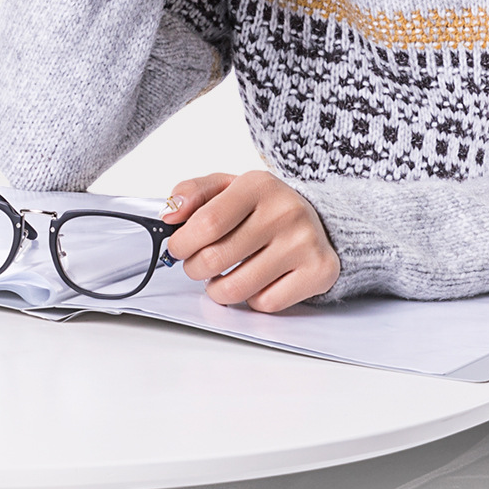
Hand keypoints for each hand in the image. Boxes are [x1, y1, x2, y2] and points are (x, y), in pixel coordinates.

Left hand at [162, 171, 339, 311]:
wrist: (319, 219)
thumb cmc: (264, 207)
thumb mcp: (228, 186)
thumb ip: (193, 193)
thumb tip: (170, 214)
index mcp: (259, 185)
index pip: (207, 223)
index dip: (182, 243)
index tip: (178, 248)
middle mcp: (286, 212)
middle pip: (215, 259)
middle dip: (194, 268)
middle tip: (198, 263)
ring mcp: (304, 244)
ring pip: (236, 289)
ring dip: (217, 288)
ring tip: (221, 276)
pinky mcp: (319, 272)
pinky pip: (264, 303)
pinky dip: (251, 298)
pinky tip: (255, 281)